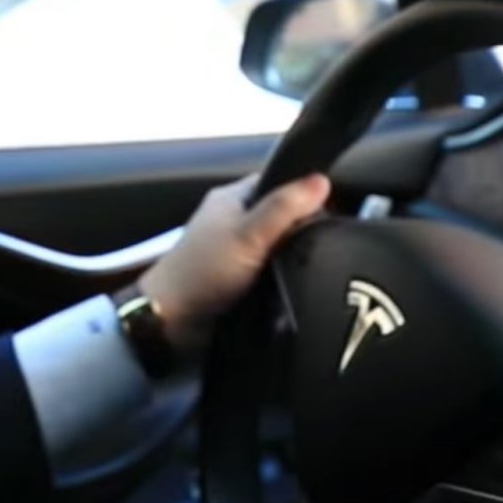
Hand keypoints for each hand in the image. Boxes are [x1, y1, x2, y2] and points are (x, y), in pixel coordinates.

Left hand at [136, 172, 332, 356]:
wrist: (170, 322)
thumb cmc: (200, 272)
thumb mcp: (248, 235)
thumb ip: (284, 208)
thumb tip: (320, 181)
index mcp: (232, 198)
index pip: (280, 182)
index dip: (306, 193)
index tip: (332, 210)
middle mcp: (234, 220)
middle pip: (283, 216)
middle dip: (303, 230)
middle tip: (324, 244)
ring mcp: (236, 250)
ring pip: (280, 246)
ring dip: (294, 258)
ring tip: (314, 268)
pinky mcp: (240, 278)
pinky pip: (273, 271)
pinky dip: (284, 278)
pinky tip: (296, 285)